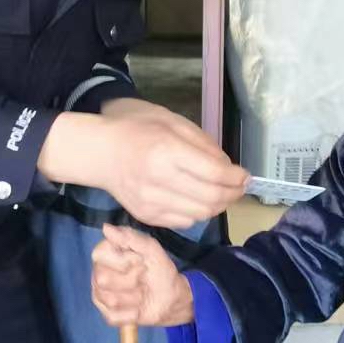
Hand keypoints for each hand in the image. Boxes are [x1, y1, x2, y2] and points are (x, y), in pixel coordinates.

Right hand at [39, 100, 247, 229]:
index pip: (214, 174)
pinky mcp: (146, 216)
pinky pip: (184, 222)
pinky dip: (197, 213)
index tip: (245, 175)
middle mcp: (159, 181)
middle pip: (211, 199)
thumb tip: (229, 168)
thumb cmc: (135, 128)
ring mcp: (151, 202)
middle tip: (239, 187)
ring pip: (201, 215)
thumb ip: (203, 143)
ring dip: (218, 206)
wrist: (98, 152)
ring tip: (221, 193)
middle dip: (233, 194)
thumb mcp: (171, 121)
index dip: (237, 178)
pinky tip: (196, 199)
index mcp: (166, 151)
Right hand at [91, 224, 195, 327]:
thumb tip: (106, 228)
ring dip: (135, 297)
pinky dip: (133, 313)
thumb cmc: (159, 269)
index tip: (140, 261)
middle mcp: (98, 274)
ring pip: (111, 300)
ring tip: (142, 292)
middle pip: (103, 279)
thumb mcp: (151, 249)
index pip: (98, 255)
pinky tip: (139, 307)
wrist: (172, 296)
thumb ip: (131, 237)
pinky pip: (115, 317)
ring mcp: (101, 296)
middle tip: (143, 278)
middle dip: (132, 280)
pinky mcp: (108, 315)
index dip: (123, 261)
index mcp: (105, 255)